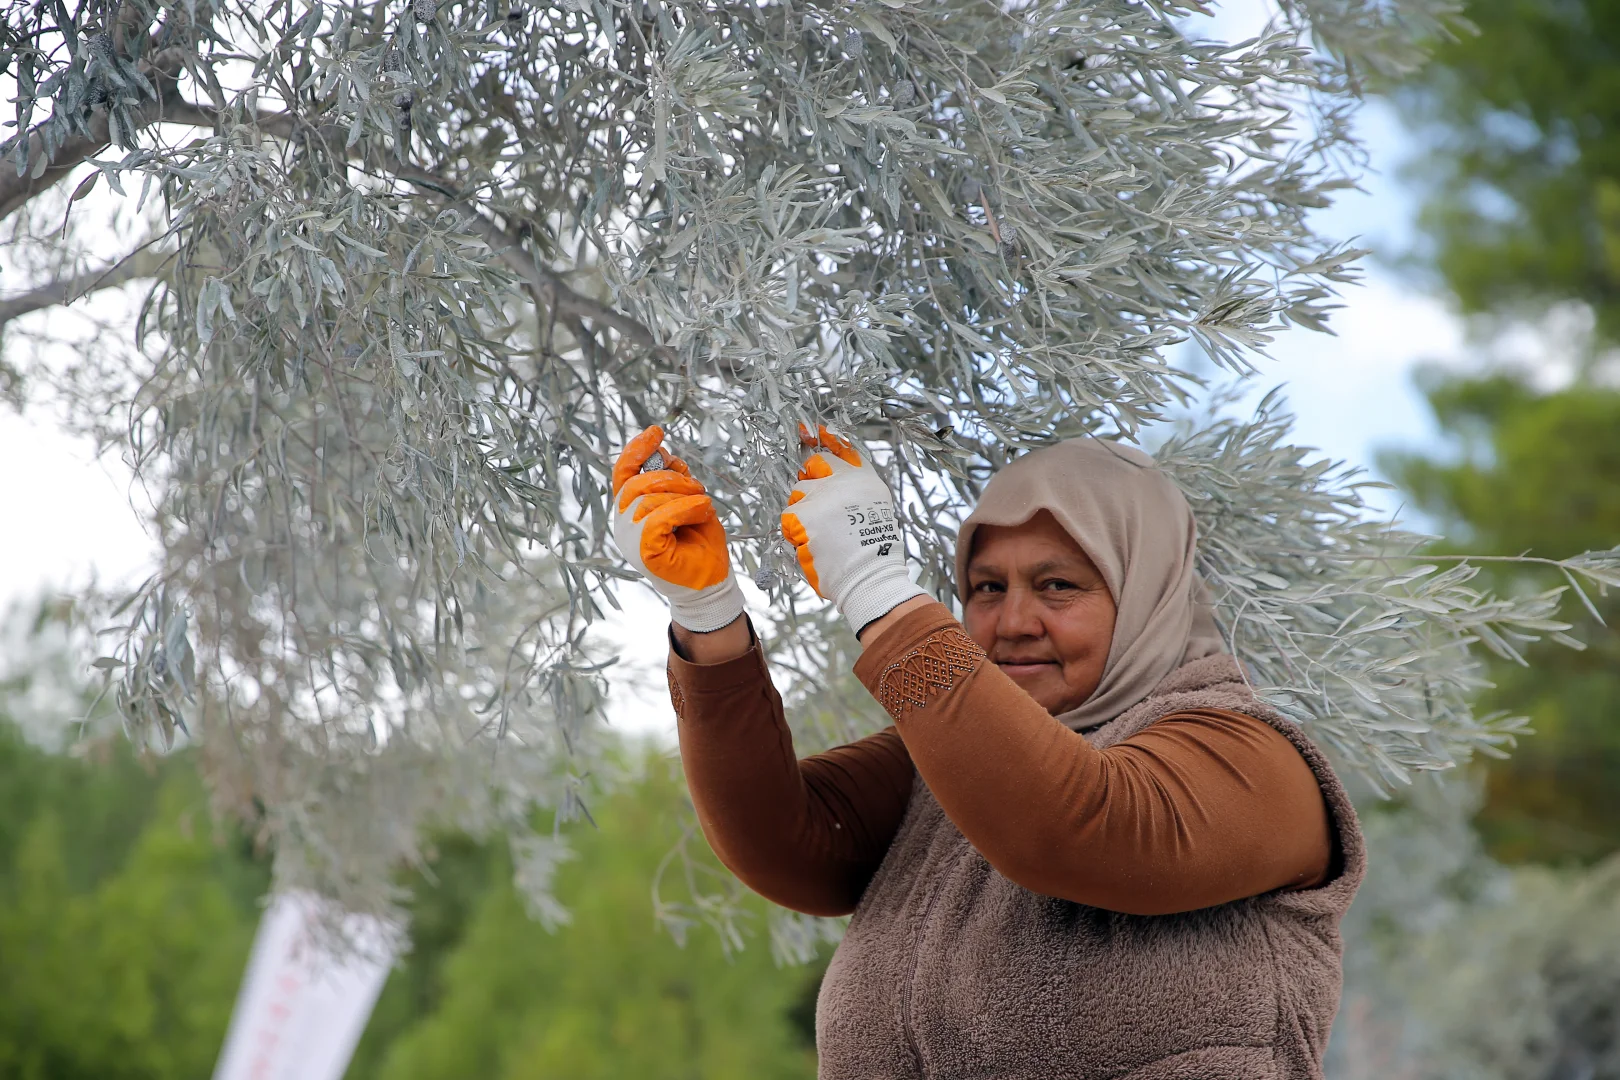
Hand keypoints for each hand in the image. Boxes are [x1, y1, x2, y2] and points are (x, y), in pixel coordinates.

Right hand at [611, 425, 745, 632]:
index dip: (636, 450)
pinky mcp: (644, 552)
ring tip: (702, 505)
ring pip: (648, 499)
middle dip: (671, 477)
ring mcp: (630, 540)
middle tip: (697, 488)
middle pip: (637, 484)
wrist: (711, 582)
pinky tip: (701, 512)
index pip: (623, 474)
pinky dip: (684, 509)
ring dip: (683, 495)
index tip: (656, 431)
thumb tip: (665, 454)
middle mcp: (624, 524)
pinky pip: (658, 518)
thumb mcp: (688, 501)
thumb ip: (673, 480)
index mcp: (630, 511)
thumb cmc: (699, 544)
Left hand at [780, 425, 926, 635]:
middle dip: (810, 483)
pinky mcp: (803, 516)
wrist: (869, 577)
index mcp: (863, 478)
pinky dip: (794, 532)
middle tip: (818, 507)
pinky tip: (811, 543)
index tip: (807, 431)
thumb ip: (854, 489)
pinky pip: (788, 517)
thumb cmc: (874, 551)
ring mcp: (821, 497)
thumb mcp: (876, 508)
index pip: (839, 448)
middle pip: (812, 467)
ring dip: (802, 511)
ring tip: (820, 534)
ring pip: (797, 494)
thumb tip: (829, 477)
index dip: (822, 440)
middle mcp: (842, 482)